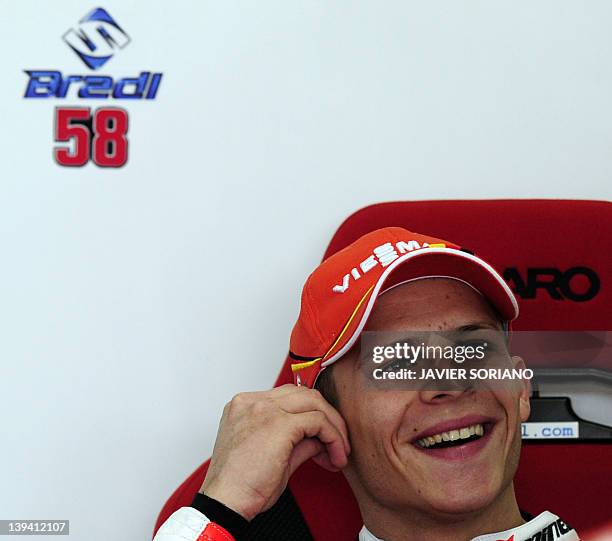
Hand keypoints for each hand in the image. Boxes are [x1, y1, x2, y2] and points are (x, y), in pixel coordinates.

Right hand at [199, 384, 350, 520]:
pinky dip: (332, 437)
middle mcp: (253, 401)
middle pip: (304, 394)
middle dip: (328, 417)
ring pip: (314, 402)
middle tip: (338, 443)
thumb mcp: (271, 455)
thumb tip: (319, 438)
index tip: (321, 439)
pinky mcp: (279, 423)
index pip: (289, 396)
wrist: (226, 502)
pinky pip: (318, 421)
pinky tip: (334, 456)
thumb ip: (296, 440)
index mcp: (246, 405)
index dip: (311, 414)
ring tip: (339, 452)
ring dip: (334, 426)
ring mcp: (264, 408)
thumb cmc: (240, 485)